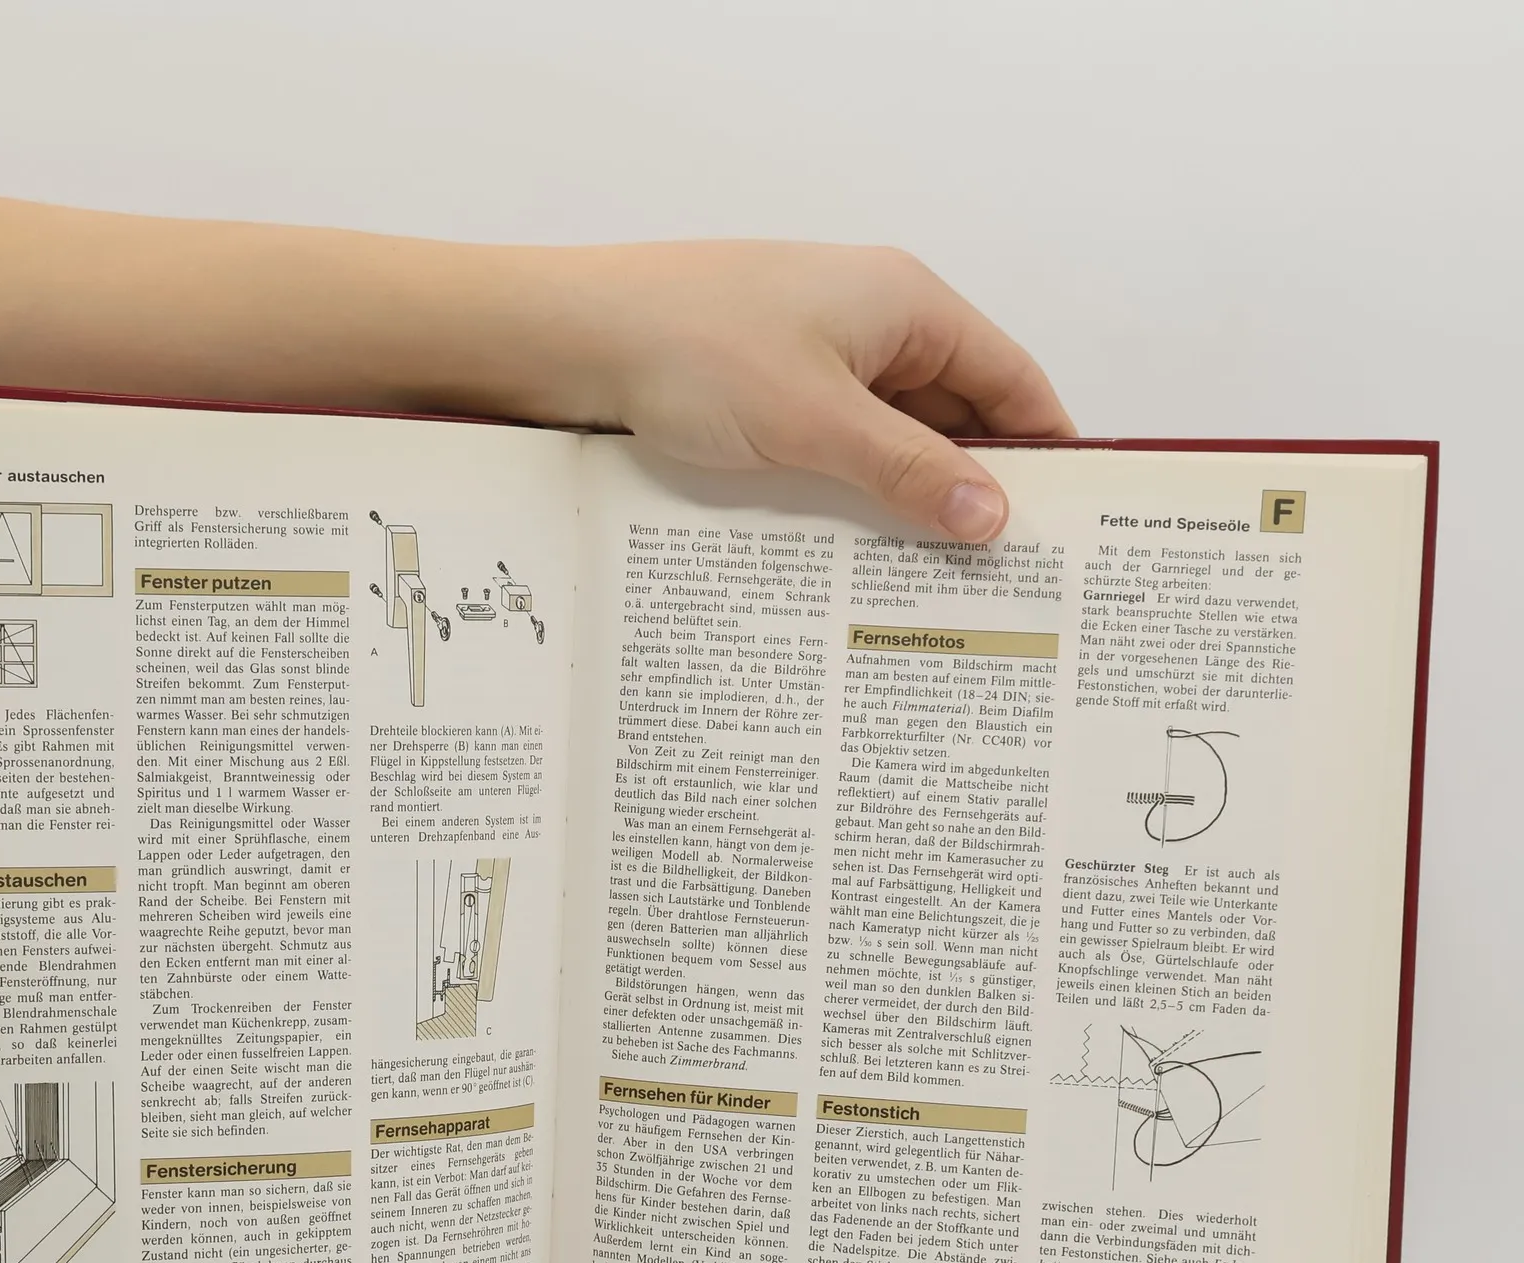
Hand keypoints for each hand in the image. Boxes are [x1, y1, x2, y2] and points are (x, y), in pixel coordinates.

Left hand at [551, 241, 1074, 539]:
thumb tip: (993, 516)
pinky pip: (840, 448)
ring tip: (934, 582)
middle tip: (999, 577)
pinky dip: (856, 493)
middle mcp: (874, 323)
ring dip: (910, 499)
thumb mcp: (816, 420)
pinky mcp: (774, 393)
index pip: (1012, 381)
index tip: (1064, 525)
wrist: (575, 338)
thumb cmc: (694, 349)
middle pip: (957, 416)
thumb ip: (908, 470)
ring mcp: (821, 358)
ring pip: (894, 439)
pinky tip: (858, 554)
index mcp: (908, 304)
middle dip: (975, 489)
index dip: (1044, 451)